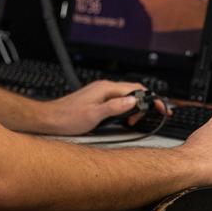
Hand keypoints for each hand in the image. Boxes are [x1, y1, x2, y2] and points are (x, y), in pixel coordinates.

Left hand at [40, 81, 168, 135]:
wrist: (50, 119)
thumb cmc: (68, 118)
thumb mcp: (94, 115)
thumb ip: (115, 107)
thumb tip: (134, 100)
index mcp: (106, 88)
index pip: (136, 89)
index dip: (151, 99)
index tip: (161, 108)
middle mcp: (104, 88)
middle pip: (133, 91)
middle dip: (144, 104)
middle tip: (146, 119)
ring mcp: (101, 93)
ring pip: (126, 97)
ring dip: (134, 108)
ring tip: (134, 122)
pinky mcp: (97, 100)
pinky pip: (118, 101)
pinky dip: (125, 109)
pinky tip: (123, 120)